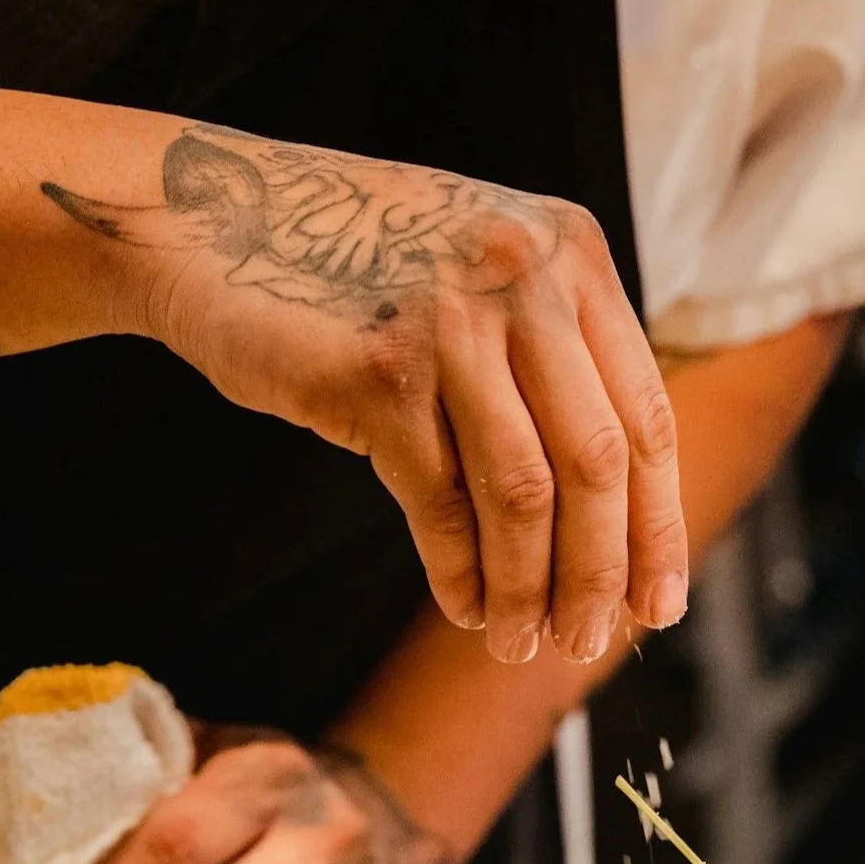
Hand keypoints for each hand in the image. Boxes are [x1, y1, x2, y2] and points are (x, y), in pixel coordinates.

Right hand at [42, 123, 687, 662]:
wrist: (206, 218)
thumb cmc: (352, 271)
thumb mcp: (477, 277)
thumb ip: (549, 360)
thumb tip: (610, 518)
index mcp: (571, 253)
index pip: (646, 417)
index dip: (657, 527)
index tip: (658, 607)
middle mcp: (526, 276)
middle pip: (599, 463)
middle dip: (600, 573)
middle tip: (586, 643)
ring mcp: (452, 320)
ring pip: (526, 493)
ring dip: (529, 588)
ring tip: (519, 644)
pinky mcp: (379, 370)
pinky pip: (442, 501)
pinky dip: (460, 572)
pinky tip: (462, 608)